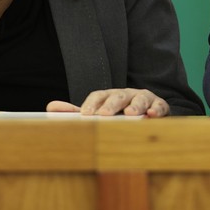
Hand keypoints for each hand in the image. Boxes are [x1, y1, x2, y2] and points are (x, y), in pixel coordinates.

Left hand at [46, 88, 169, 116]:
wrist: (148, 112)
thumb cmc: (119, 113)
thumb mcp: (98, 112)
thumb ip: (76, 111)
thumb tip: (50, 107)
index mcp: (109, 95)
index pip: (98, 95)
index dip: (92, 104)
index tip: (85, 115)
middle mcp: (126, 94)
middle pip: (118, 96)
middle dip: (111, 105)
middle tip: (104, 115)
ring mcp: (143, 98)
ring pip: (139, 99)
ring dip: (135, 106)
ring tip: (129, 114)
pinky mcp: (158, 106)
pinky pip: (159, 106)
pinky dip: (156, 110)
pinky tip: (151, 115)